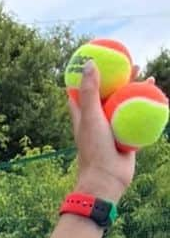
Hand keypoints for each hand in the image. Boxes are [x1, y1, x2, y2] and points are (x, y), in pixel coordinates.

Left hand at [70, 58, 137, 202]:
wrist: (107, 178)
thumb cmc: (94, 149)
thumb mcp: (91, 116)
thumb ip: (90, 92)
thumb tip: (90, 63)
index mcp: (84, 116)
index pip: (82, 92)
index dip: (87, 76)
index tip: (95, 59)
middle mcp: (97, 121)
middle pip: (108, 94)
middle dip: (118, 79)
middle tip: (129, 63)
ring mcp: (113, 128)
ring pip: (125, 104)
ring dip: (135, 89)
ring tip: (146, 74)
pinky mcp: (126, 136)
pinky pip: (138, 117)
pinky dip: (146, 105)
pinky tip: (156, 94)